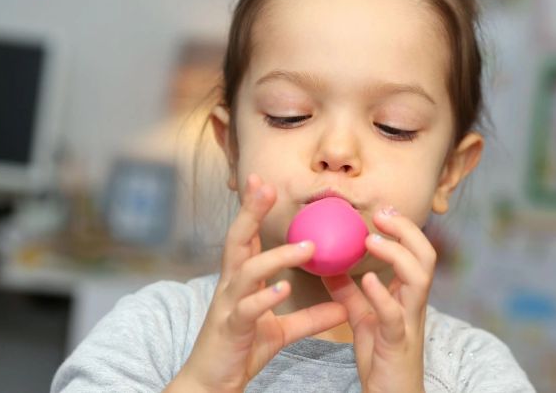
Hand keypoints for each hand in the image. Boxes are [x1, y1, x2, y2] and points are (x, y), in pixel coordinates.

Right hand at [168, 174, 347, 392]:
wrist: (212, 384)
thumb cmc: (241, 350)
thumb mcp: (281, 331)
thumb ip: (310, 316)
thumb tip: (343, 306)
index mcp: (240, 282)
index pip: (246, 238)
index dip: (253, 210)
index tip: (263, 182)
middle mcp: (230, 287)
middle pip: (237, 241)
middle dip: (250, 212)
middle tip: (266, 186)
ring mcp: (228, 306)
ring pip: (247, 272)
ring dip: (276, 257)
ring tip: (307, 247)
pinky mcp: (231, 329)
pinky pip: (247, 309)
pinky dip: (265, 298)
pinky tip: (283, 289)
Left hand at [323, 206, 434, 392]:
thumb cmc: (382, 358)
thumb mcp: (363, 318)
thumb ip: (349, 292)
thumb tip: (329, 265)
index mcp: (408, 295)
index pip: (416, 252)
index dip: (404, 228)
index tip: (383, 210)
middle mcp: (414, 304)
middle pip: (426, 256)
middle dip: (406, 230)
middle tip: (381, 214)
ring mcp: (409, 322)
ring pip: (419, 279)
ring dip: (396, 254)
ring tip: (372, 241)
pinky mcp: (397, 343)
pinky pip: (395, 315)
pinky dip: (382, 294)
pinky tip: (366, 279)